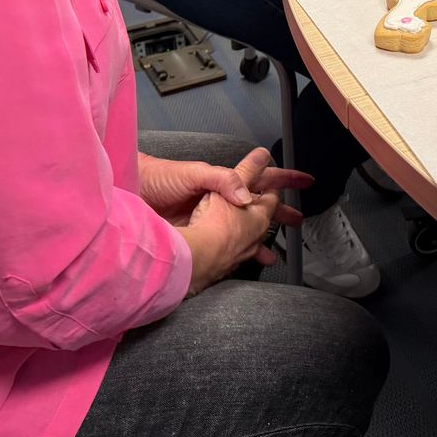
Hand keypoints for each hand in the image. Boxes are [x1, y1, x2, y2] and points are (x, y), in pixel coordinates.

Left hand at [173, 149, 304, 293]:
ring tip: (274, 250)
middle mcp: (220, 201)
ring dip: (261, 239)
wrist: (131, 194)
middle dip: (280, 212)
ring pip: (244, 230)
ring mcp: (210, 220)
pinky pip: (226, 246)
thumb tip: (248, 197)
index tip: (305, 181)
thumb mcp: (192, 174)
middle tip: (299, 219)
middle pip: (258, 206)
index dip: (284, 179)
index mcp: (224, 182)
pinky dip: (238, 255)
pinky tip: (242, 263)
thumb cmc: (159, 178)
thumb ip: (221, 180)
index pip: (261, 178)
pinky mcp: (198, 236)